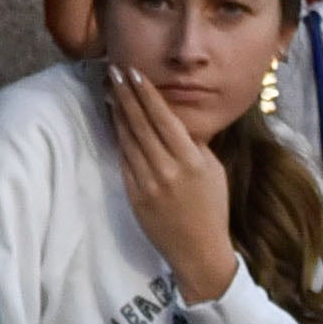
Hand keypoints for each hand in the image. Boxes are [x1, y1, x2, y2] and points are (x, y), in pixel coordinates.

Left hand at [101, 60, 238, 300]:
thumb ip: (195, 145)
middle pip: (141, 123)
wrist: (200, 252)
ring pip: (128, 138)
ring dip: (117, 110)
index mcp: (192, 161)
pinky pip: (124, 158)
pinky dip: (118, 135)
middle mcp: (168, 169)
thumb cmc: (212, 209)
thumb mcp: (214, 173)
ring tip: (108, 89)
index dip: (146, 93)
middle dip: (125, 94)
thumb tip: (177, 119)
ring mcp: (149, 183)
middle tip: (113, 70)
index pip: (164, 118)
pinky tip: (113, 119)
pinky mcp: (135, 194)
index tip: (134, 72)